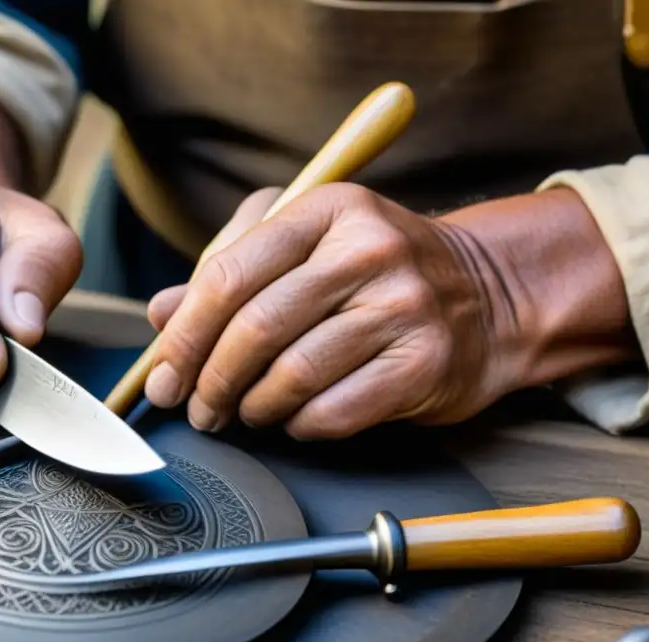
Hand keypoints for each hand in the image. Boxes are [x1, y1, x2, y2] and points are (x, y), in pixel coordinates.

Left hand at [144, 182, 529, 439]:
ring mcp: (403, 306)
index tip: (164, 375)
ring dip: (253, 407)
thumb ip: (232, 274)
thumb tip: (161, 313)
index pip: (229, 275)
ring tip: (246, 412)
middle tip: (197, 408)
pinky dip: (298, 425)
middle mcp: (367, 250)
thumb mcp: (307, 251)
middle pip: (254, 328)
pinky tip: (295, 418)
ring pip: (291, 375)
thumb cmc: (375, 276)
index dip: (184, 335)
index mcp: (327, 209)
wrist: (487, 298)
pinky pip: (332, 411)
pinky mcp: (424, 363)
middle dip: (210, 381)